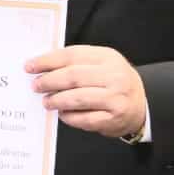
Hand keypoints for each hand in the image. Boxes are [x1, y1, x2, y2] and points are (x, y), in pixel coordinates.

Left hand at [26, 45, 145, 137]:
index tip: (31, 66)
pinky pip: (84, 119)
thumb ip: (77, 62)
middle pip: (73, 76)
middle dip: (49, 81)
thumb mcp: (102, 63)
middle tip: (36, 86)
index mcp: (108, 57)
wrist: (142, 104)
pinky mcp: (113, 119)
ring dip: (57, 100)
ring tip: (46, 101)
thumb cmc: (114, 82)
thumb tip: (43, 66)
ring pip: (77, 98)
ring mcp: (115, 99)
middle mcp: (114, 76)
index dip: (48, 61)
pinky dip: (69, 117)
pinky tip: (62, 113)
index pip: (72, 55)